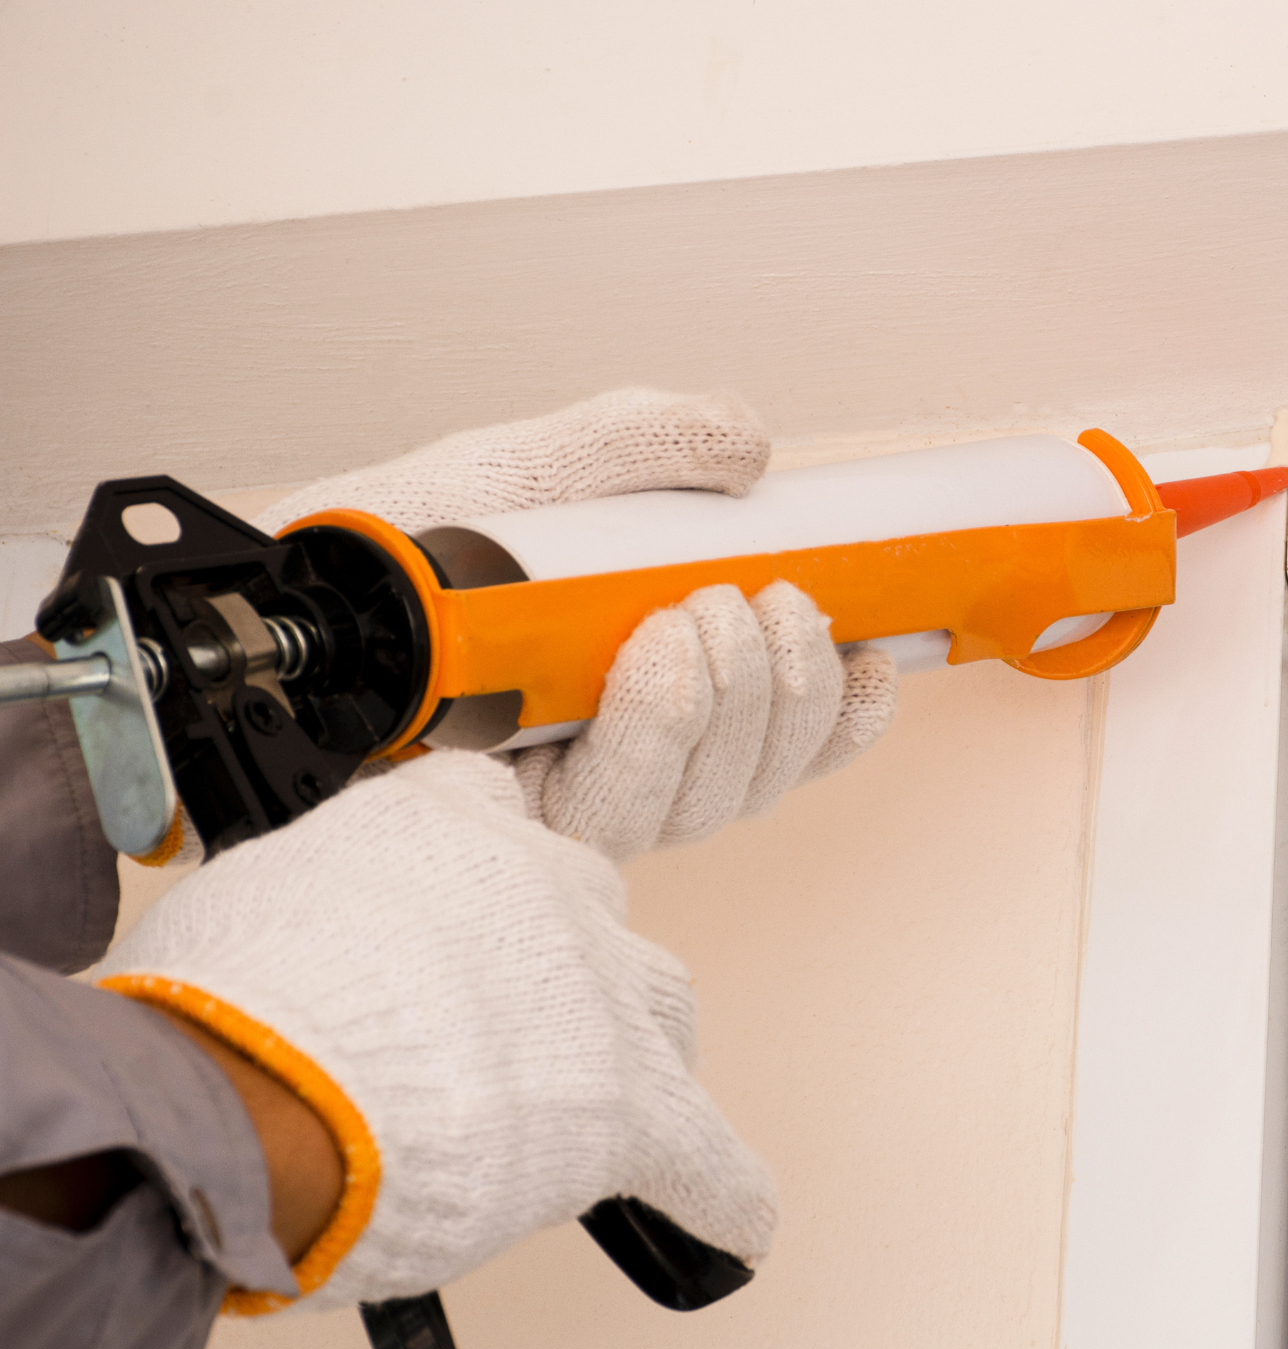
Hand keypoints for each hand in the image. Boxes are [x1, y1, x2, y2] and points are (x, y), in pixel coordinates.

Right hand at [95, 750, 775, 1309]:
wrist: (262, 1091)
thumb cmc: (225, 1010)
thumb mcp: (245, 910)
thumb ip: (299, 917)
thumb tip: (283, 958)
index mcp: (444, 830)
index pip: (496, 816)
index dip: (478, 879)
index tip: (462, 913)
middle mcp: (544, 895)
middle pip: (591, 913)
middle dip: (559, 968)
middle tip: (501, 1033)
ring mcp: (598, 1000)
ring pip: (660, 1008)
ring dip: (637, 1053)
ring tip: (598, 1106)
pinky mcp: (631, 1108)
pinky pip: (707, 1158)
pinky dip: (720, 1193)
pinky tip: (733, 1224)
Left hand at [253, 389, 896, 862]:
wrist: (274, 616)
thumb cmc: (385, 556)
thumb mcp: (528, 471)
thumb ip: (641, 445)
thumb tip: (751, 447)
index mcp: (653, 690)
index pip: (785, 733)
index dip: (844, 710)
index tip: (876, 656)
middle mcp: (622, 759)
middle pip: (761, 772)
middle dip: (790, 689)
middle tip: (769, 605)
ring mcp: (572, 799)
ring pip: (712, 796)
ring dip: (736, 703)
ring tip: (706, 618)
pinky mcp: (521, 829)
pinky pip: (625, 805)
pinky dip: (659, 725)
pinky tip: (659, 656)